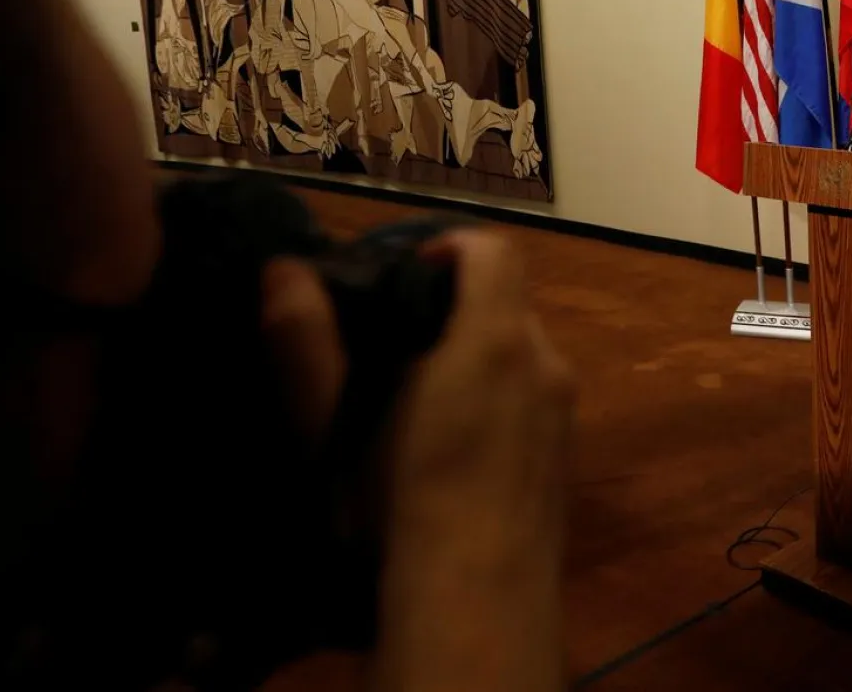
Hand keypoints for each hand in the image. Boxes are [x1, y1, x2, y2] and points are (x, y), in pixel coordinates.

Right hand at [260, 228, 573, 691]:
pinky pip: (533, 399)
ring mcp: (564, 413)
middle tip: (394, 347)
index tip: (402, 278)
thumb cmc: (398, 505)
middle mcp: (544, 364)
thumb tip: (284, 269)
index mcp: (496, 340)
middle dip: (454, 309)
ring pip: (521, 354)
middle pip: (506, 303)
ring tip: (417, 404)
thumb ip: (307, 343)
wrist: (477, 606)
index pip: (493, 251)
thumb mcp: (336, 424)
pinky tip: (453, 453)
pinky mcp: (567, 457)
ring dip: (475, 357)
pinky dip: (497, 398)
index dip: (448, 247)